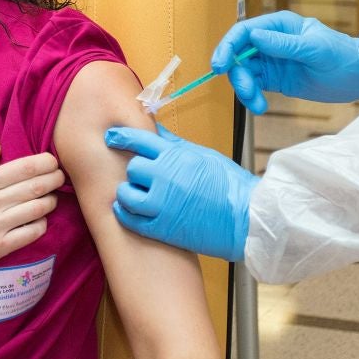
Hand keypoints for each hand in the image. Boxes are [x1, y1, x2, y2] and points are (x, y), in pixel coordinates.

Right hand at [0, 143, 62, 280]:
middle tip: (60, 176)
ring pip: (39, 209)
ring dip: (50, 201)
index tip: (53, 161)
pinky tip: (39, 219)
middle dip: (54, 179)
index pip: (24, 167)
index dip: (45, 162)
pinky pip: (31, 233)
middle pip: (37, 186)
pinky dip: (41, 224)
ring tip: (51, 197)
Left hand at [105, 126, 256, 261]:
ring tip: (134, 195)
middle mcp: (166, 177)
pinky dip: (125, 214)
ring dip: (127, 193)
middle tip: (142, 177)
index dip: (121, 137)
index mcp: (177, 156)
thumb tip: (156, 131)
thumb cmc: (230, 185)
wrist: (247, 218)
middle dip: (135, 171)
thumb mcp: (204, 155)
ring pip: (126, 194)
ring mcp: (163, 204)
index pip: (139, 140)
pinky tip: (126, 210)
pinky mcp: (163, 228)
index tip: (111, 137)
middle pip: (132, 168)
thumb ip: (177, 144)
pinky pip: (131, 220)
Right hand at [211, 11, 358, 112]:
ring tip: (258, 106)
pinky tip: (261, 107)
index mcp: (279, 25)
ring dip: (245, 90)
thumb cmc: (343, 56)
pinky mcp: (274, 79)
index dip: (227, 46)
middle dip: (238, 75)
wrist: (358, 77)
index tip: (219, 66)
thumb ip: (285, 44)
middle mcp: (270, 41)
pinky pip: (253, 86)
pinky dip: (252, 97)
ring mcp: (271, 61)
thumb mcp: (315, 49)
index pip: (244, 32)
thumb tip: (255, 37)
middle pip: (239, 54)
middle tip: (247, 93)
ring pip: (244, 73)